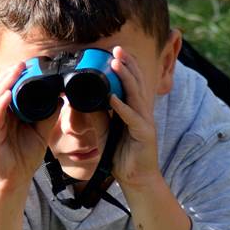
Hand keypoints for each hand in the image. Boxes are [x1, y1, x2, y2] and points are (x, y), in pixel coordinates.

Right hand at [0, 59, 47, 190]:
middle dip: (10, 75)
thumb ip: (48, 116)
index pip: (9, 90)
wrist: (15, 181)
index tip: (28, 65)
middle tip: (23, 64)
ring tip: (15, 72)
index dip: (16, 77)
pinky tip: (8, 95)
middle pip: (0, 90)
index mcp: (7, 114)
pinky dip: (1, 105)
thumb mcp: (41, 133)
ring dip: (5, 84)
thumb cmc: (24, 157)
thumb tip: (60, 99)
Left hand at [108, 46, 161, 190]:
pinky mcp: (145, 135)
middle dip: (127, 65)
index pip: (131, 84)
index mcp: (135, 111)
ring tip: (117, 63)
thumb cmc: (124, 158)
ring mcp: (145, 123)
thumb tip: (84, 103)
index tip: (114, 54)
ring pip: (136, 95)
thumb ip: (98, 118)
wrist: (137, 180)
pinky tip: (113, 97)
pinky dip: (122, 107)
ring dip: (126, 78)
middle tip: (117, 49)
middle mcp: (143, 114)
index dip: (125, 68)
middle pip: (137, 84)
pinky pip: (132, 118)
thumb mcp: (106, 134)